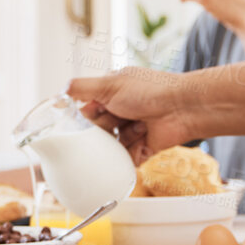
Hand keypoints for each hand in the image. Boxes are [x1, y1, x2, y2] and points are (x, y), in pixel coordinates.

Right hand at [68, 67, 200, 162]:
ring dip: (119, 141)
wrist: (183, 108)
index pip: (87, 110)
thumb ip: (82, 87)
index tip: (80, 122)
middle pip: (98, 131)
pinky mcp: (142, 149)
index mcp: (112, 94)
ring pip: (111, 147)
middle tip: (113, 123)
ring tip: (137, 128)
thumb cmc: (150, 90)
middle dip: (103, 130)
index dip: (84, 118)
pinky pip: (126, 160)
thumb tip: (61, 91)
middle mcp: (121, 112)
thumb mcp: (110, 84)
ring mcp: (132, 131)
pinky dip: (128, 157)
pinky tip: (137, 146)